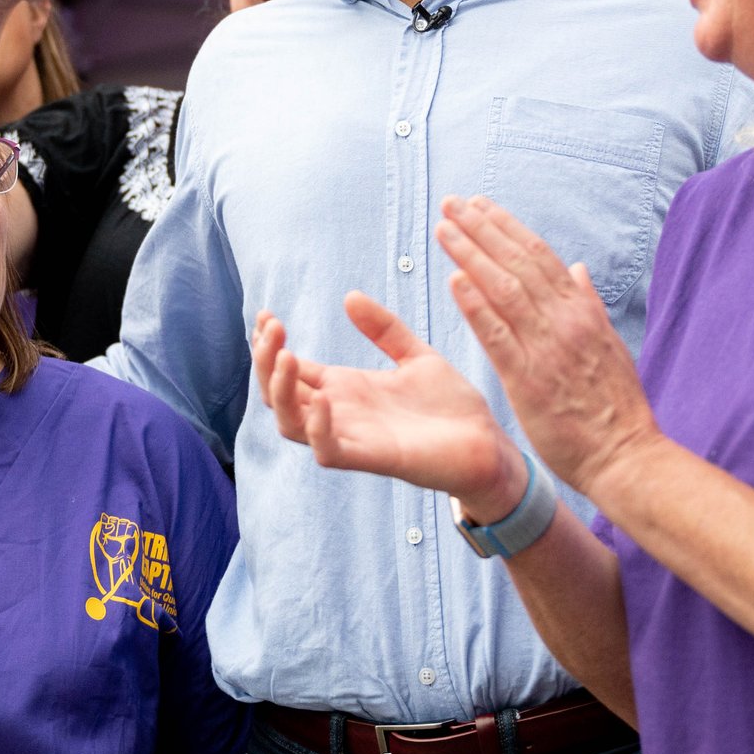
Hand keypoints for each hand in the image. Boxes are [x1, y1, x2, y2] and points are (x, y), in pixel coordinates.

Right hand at [252, 299, 526, 522]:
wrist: (488, 444)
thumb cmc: (451, 407)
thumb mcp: (416, 355)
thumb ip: (384, 328)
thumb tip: (350, 295)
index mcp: (345, 389)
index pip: (288, 369)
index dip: (269, 345)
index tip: (267, 313)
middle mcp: (340, 413)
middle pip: (278, 394)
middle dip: (265, 360)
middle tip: (272, 327)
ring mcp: (352, 437)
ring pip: (290, 422)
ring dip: (278, 390)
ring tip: (284, 355)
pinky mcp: (372, 458)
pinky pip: (326, 450)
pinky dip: (315, 426)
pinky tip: (320, 397)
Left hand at [435, 196, 663, 500]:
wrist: (625, 456)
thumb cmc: (615, 405)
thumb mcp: (609, 344)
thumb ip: (588, 303)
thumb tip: (577, 268)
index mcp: (582, 311)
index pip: (539, 256)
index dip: (506, 227)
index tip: (480, 205)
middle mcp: (565, 321)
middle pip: (517, 262)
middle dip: (482, 229)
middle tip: (451, 203)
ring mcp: (547, 348)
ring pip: (504, 289)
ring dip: (471, 255)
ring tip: (444, 230)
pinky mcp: (529, 380)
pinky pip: (498, 336)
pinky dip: (476, 306)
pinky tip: (454, 282)